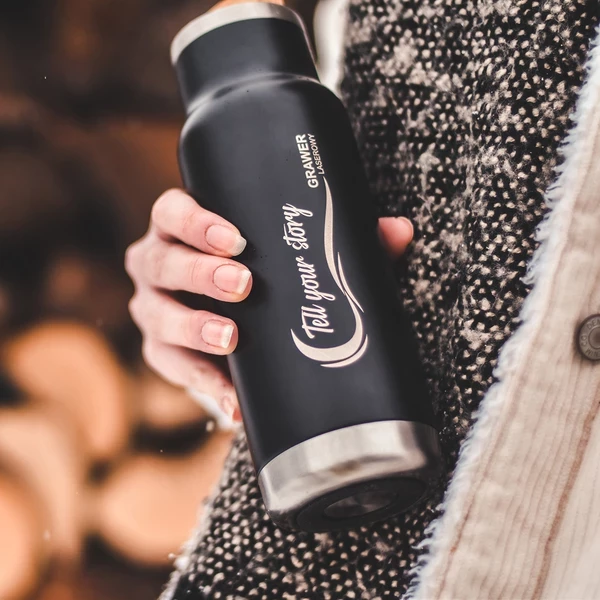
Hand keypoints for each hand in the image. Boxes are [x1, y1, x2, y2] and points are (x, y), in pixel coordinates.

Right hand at [126, 189, 413, 422]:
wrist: (228, 316)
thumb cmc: (259, 270)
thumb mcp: (292, 251)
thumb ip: (344, 239)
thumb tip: (399, 231)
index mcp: (182, 228)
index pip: (173, 212)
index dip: (195, 222)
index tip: (236, 239)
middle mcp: (158, 263)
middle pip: (162, 261)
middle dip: (200, 273)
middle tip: (243, 285)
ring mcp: (153, 307)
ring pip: (158, 315)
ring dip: (193, 328)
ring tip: (231, 340)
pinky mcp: (160, 351)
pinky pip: (171, 368)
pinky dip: (203, 383)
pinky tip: (232, 399)